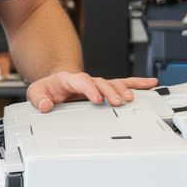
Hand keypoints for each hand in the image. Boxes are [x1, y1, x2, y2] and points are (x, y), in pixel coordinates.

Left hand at [26, 71, 157, 112]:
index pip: (81, 81)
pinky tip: (151, 84)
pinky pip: (123, 83)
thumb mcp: (36, 93)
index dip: (90, 89)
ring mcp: (97, 84)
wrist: (54, 84)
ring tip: (133, 97)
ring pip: (113, 83)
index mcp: (69, 79)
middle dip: (110, 91)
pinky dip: (137, 83)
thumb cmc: (47, 89)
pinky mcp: (105, 88)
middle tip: (118, 101)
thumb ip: (39, 99)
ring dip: (124, 89)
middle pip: (101, 82)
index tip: (97, 99)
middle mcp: (86, 80)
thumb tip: (46, 106)